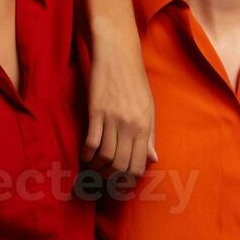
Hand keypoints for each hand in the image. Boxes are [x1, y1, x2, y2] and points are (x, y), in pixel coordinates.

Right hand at [82, 33, 157, 176]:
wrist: (118, 55)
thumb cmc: (135, 81)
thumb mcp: (148, 108)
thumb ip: (150, 136)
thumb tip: (154, 160)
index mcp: (145, 125)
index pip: (138, 164)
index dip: (129, 179)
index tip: (121, 184)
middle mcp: (130, 125)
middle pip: (120, 165)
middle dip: (111, 178)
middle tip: (105, 180)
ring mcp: (112, 119)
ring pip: (105, 157)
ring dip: (98, 168)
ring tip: (94, 169)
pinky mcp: (95, 111)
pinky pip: (91, 142)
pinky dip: (87, 154)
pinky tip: (85, 156)